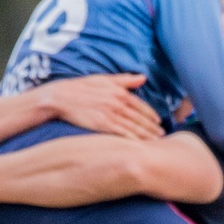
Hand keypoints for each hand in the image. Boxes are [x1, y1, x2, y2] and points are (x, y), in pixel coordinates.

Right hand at [42, 74, 161, 140]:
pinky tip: (140, 146)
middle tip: (162, 135)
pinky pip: (122, 134)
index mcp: (120, 92)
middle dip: (153, 128)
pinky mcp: (103, 125)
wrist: (61, 97)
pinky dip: (133, 140)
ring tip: (156, 142)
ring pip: (134, 127)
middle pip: (140, 118)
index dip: (151, 115)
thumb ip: (125, 80)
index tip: (158, 122)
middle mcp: (118, 103)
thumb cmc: (81, 87)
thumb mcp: (104, 79)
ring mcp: (111, 115)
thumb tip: (143, 77)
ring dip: (147, 135)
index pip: (141, 106)